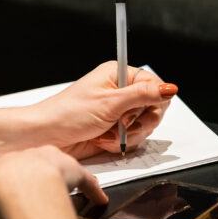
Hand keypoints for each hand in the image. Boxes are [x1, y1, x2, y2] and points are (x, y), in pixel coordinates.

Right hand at [0, 145, 107, 218]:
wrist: (18, 184)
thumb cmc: (2, 195)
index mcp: (7, 163)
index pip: (15, 171)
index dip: (19, 183)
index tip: (22, 192)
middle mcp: (30, 156)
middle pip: (39, 165)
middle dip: (43, 176)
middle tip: (47, 190)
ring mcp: (53, 160)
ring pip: (63, 168)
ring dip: (68, 178)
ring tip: (73, 192)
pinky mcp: (72, 169)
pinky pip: (86, 180)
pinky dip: (93, 189)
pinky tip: (99, 199)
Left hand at [34, 61, 176, 158]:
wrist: (47, 136)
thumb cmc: (69, 113)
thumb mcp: (109, 102)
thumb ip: (143, 95)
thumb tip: (170, 88)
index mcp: (118, 75)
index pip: (154, 84)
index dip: (151, 101)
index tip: (135, 111)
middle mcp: (120, 92)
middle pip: (154, 108)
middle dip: (139, 122)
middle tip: (122, 123)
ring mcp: (118, 112)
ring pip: (144, 126)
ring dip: (127, 135)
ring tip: (107, 133)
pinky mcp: (114, 130)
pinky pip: (132, 139)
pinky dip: (119, 143)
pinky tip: (102, 140)